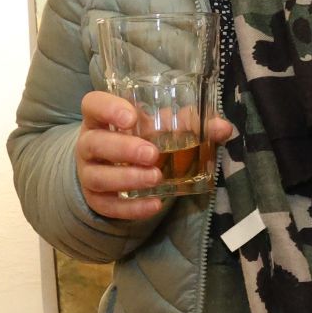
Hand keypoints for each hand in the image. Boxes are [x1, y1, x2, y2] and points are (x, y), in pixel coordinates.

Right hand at [74, 90, 235, 219]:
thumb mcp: (159, 127)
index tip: (131, 117)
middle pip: (94, 143)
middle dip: (123, 149)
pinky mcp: (96, 199)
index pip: (93, 105)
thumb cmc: (140, 138)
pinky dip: (131, 208)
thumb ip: (190, 124)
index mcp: (102, 118)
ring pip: (97, 176)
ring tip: (156, 178)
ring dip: (127, 178)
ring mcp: (89, 172)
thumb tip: (222, 128)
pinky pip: (108, 206)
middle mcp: (89, 143)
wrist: (114, 168)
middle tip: (152, 154)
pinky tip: (155, 205)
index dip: (108, 108)